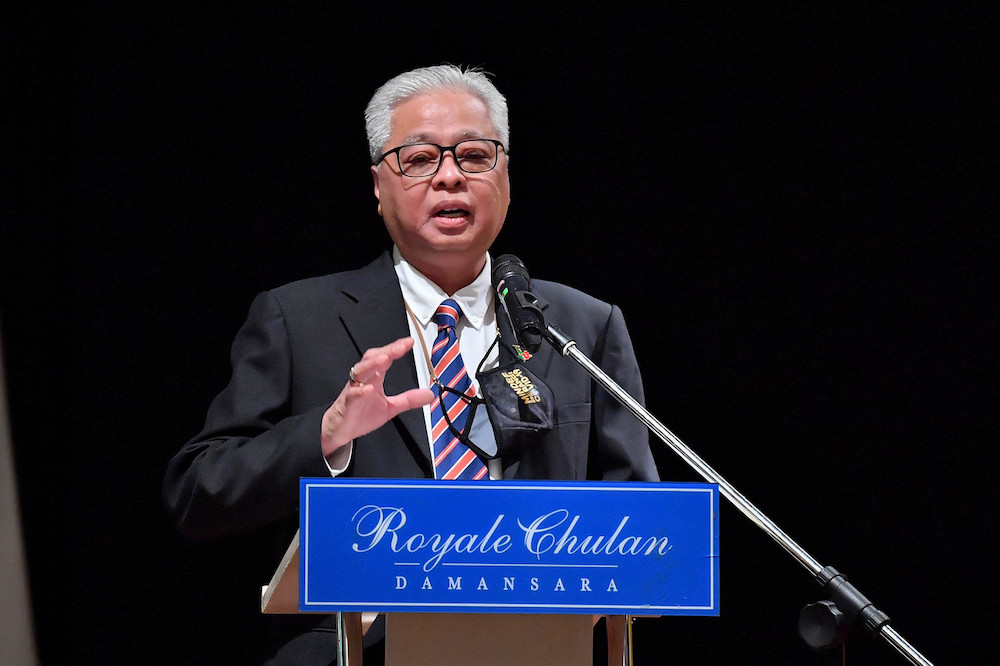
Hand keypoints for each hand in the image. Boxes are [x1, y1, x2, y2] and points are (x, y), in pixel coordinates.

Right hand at [321, 337, 433, 456]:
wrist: (340, 430)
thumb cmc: (361, 414)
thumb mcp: (390, 407)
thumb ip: (409, 400)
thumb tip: (429, 394)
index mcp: (374, 378)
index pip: (385, 358)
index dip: (396, 349)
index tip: (409, 342)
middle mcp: (363, 380)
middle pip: (372, 359)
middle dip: (386, 351)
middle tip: (401, 346)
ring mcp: (353, 390)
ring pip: (360, 372)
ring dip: (372, 365)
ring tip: (384, 360)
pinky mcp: (346, 404)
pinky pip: (351, 395)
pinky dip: (359, 391)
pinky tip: (369, 389)